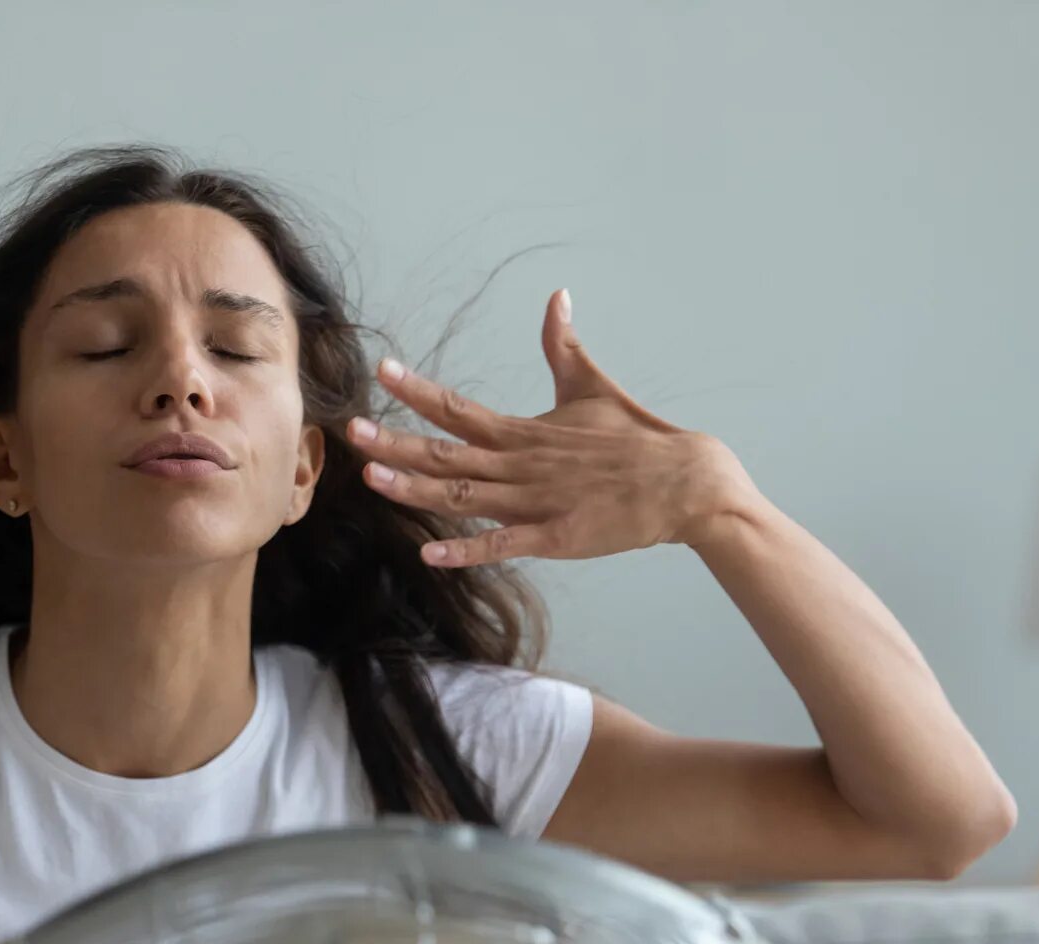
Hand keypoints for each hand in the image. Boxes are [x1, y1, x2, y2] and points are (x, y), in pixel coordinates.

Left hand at [344, 289, 757, 566]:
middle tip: (352, 431)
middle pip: (447, 451)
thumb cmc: (636, 436)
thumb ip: (563, 346)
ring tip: (373, 479)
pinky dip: (467, 550)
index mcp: (524, 430)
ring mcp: (537, 502)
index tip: (383, 372)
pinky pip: (503, 545)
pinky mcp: (557, 537)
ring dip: (417, 488)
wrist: (686, 481)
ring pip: (464, 496)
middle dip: (396, 441)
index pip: (459, 407)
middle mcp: (522, 463)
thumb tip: (557, 296)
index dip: (418, 390)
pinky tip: (430, 553)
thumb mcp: (593, 386)